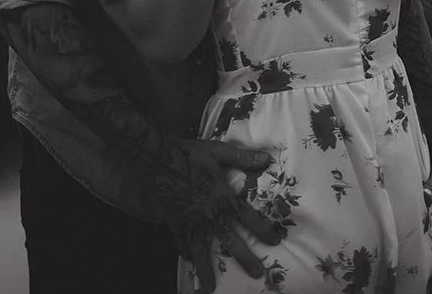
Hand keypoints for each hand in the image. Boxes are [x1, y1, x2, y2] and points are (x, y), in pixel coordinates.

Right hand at [165, 138, 279, 292]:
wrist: (157, 158)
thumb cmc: (189, 153)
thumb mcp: (218, 150)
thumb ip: (241, 157)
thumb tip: (266, 159)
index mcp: (221, 197)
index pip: (247, 217)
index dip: (262, 229)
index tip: (274, 240)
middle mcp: (208, 214)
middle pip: (230, 240)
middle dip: (244, 258)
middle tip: (257, 273)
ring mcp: (190, 221)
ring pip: (202, 249)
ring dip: (207, 268)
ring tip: (210, 287)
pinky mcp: (174, 221)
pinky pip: (181, 241)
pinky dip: (184, 251)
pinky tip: (188, 260)